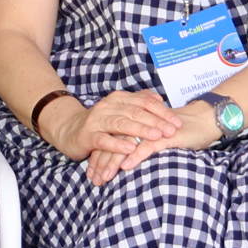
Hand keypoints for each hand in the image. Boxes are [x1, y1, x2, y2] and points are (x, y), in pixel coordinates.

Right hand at [41, 89, 179, 186]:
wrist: (69, 129)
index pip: (144, 102)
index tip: (178, 123)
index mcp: (119, 99)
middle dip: (156, 122)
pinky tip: (130, 149)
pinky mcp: (88, 136)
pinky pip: (104, 140)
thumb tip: (158, 98)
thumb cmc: (101, 122)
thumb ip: (138, 103)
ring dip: (141, 130)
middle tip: (172, 131)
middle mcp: (108, 106)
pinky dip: (118, 144)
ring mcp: (97, 120)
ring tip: (157, 137)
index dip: (162, 112)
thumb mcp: (120, 110)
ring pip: (122, 124)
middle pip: (136, 112)